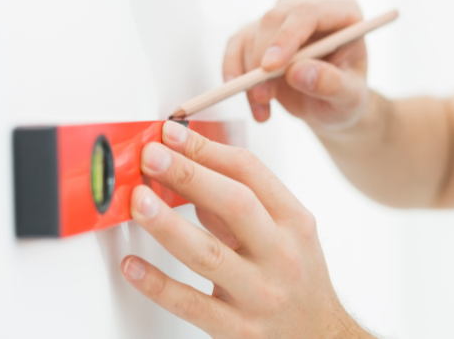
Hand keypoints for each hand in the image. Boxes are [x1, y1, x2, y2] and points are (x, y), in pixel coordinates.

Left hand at [120, 121, 370, 338]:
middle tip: (152, 155)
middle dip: (188, 175)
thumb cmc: (299, 280)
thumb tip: (189, 171)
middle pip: (235, 204)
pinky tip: (133, 266)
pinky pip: (191, 304)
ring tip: (138, 201)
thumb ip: (243, 205)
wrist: (320, 337)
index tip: (173, 134)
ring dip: (168, 224)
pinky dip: (158, 284)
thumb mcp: (288, 234)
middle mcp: (281, 255)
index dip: (207, 149)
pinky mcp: (238, 330)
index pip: (252, 174)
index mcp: (294, 222)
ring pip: (208, 254)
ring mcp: (260, 294)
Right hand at [223, 0, 369, 131]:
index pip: (309, 13)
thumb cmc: (346, 97)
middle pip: (275, 18)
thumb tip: (298, 72)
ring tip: (262, 107)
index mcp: (343, 14)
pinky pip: (237, 44)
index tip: (270, 67)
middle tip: (262, 97)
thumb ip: (332, 84)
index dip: (286, 37)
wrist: (329, 106)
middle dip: (261, 59)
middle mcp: (312, 7)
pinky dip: (234, 71)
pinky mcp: (261, 32)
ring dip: (248, 73)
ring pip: (252, 33)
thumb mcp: (349, 98)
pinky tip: (249, 100)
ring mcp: (285, 17)